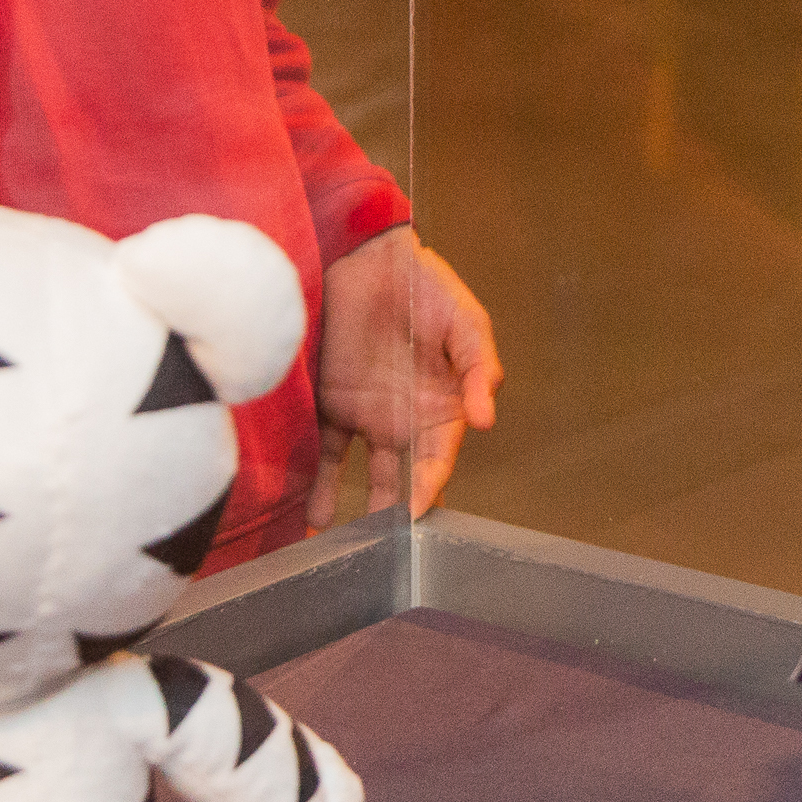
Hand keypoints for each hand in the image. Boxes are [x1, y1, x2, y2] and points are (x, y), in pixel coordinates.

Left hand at [309, 228, 500, 528]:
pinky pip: (326, 452)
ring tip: (338, 547)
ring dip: (356, 511)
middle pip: (403, 479)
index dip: (428, 489)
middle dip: (392, 515)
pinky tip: (314, 515)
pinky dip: (319, 484)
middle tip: (375, 549)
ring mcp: (367, 414)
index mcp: (444, 405)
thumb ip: (478, 368)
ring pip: (365, 475)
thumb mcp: (465, 321)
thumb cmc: (426, 284)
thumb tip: (487, 419)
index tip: (415, 516)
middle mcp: (406, 418)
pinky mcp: (332, 402)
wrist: (366, 252)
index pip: (438, 460)